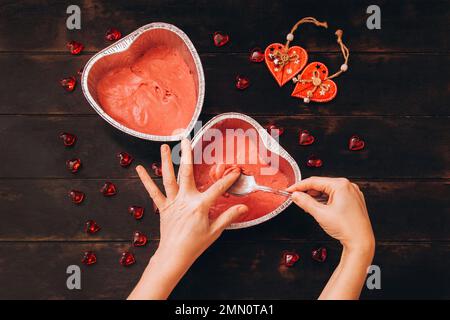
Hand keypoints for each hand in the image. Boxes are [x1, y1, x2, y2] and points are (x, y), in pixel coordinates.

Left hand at [129, 139, 246, 298]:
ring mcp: (172, 203)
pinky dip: (146, 181)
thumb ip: (229, 216)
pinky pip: (153, 193)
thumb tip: (244, 207)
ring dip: (165, 161)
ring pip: (168, 178)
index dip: (228, 179)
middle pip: (186, 173)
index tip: (236, 170)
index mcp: (200, 205)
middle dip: (186, 155)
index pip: (218, 188)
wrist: (175, 255)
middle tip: (186, 140)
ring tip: (164, 146)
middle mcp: (185, 200)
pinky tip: (139, 169)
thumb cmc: (195, 244)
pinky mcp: (163, 208)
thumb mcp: (215, 231)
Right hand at [287, 177, 374, 252]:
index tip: (289, 190)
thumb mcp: (320, 214)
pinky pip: (335, 197)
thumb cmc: (346, 228)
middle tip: (295, 198)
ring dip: (316, 197)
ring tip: (307, 206)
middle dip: (308, 192)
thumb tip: (295, 195)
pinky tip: (319, 208)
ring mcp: (352, 194)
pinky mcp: (353, 201)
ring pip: (328, 191)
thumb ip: (305, 202)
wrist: (361, 242)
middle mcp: (348, 186)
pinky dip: (325, 201)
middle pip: (321, 185)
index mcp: (341, 185)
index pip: (314, 182)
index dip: (299, 186)